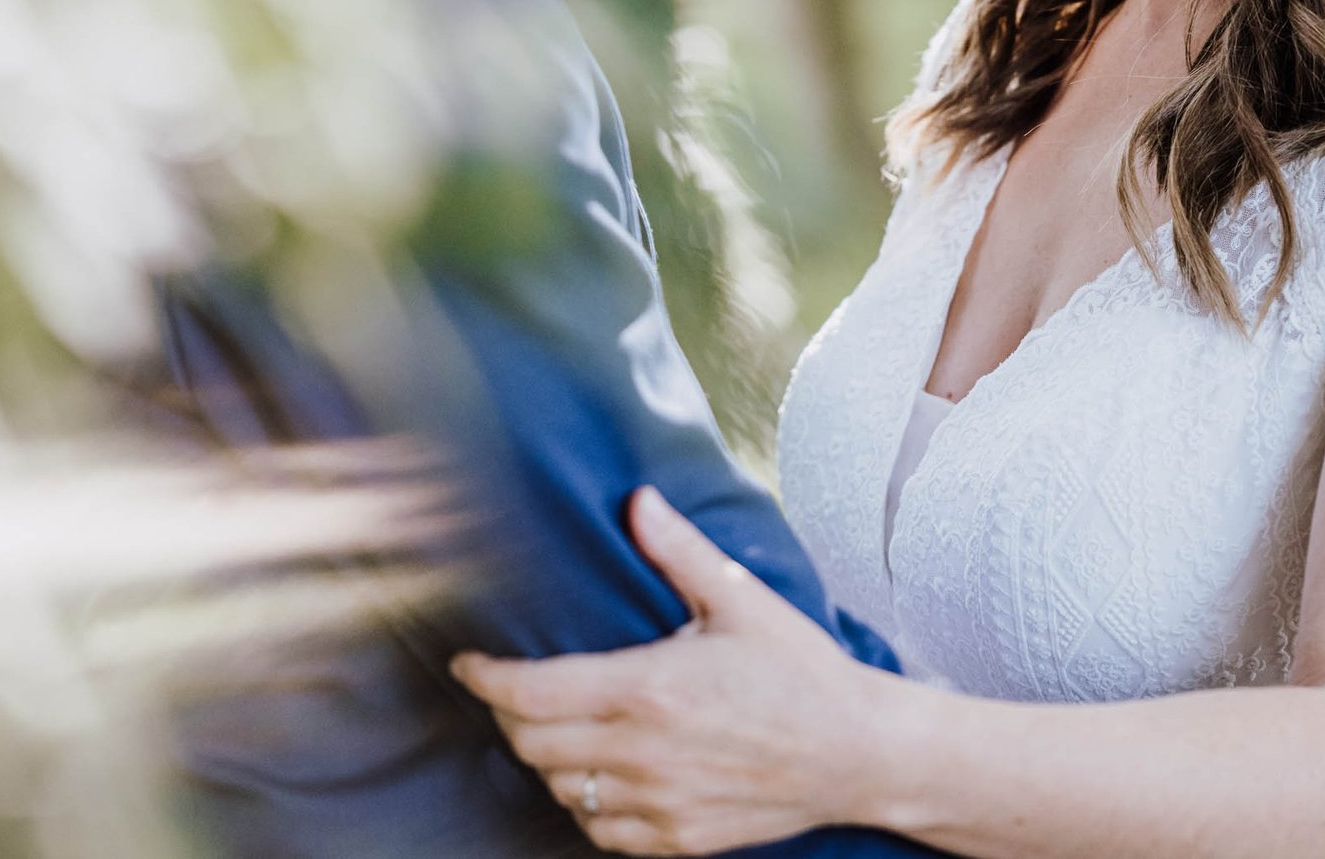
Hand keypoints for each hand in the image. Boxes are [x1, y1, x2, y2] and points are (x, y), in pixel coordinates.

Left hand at [450, 485, 880, 854]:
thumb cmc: (799, 671)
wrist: (857, 753)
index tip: (467, 662)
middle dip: (508, 713)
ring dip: (545, 755)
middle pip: (529, 743)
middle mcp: (642, 753)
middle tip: (512, 686)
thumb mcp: (741, 599)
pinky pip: (598, 829)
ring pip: (558, 788)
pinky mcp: (675, 840)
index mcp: (648, 688)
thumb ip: (678, 550)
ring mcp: (657, 804)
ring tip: (557, 722)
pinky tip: (599, 771)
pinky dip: (583, 801)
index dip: (484, 679)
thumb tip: (638, 500)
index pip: (529, 693)